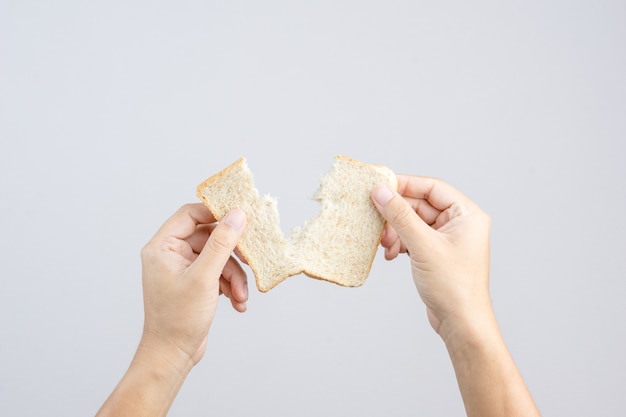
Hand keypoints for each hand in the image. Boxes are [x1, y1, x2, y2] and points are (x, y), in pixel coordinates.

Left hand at [139, 203, 247, 366]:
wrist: (173, 355)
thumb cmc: (178, 319)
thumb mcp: (204, 277)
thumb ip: (222, 243)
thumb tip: (237, 215)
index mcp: (163, 247)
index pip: (190, 214)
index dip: (216, 212)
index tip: (241, 216)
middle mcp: (171, 254)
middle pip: (210, 237)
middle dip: (231, 256)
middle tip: (250, 260)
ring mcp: (183, 268)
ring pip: (218, 257)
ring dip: (234, 276)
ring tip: (241, 294)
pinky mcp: (194, 282)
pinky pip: (218, 272)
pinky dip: (230, 285)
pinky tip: (237, 302)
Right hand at [372, 175, 490, 338]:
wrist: (461, 323)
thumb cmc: (453, 286)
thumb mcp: (423, 246)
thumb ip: (400, 216)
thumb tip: (381, 191)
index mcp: (467, 215)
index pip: (432, 188)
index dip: (405, 185)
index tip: (380, 186)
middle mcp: (460, 224)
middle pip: (420, 206)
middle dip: (396, 215)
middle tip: (374, 218)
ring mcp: (448, 240)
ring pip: (413, 223)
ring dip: (395, 232)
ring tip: (384, 244)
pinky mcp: (436, 254)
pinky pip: (413, 238)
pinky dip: (399, 244)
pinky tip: (390, 254)